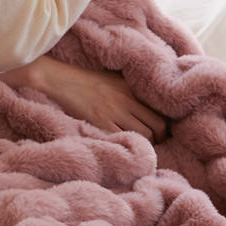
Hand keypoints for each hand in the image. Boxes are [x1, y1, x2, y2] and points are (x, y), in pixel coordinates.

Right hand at [10, 56, 168, 140]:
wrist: (60, 79)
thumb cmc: (86, 79)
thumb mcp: (114, 79)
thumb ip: (131, 90)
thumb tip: (148, 103)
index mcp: (131, 89)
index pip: (161, 113)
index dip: (164, 128)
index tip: (160, 134)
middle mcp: (126, 100)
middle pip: (157, 126)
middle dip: (159, 139)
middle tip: (152, 144)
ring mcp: (113, 112)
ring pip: (143, 135)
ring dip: (144, 144)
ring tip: (137, 147)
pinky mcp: (99, 121)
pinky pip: (120, 138)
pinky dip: (124, 145)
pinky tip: (120, 147)